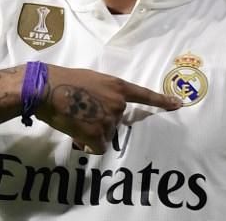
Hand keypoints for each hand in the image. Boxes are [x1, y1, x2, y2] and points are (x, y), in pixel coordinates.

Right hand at [35, 65, 181, 153]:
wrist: (47, 88)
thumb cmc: (64, 80)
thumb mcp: (92, 79)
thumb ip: (104, 92)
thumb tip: (102, 107)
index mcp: (117, 86)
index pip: (144, 95)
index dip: (161, 101)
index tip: (178, 104)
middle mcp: (118, 103)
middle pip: (115, 121)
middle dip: (101, 121)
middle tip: (81, 112)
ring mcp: (109, 119)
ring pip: (105, 134)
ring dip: (92, 132)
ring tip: (75, 120)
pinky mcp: (97, 133)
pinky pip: (98, 146)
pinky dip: (88, 144)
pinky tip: (77, 133)